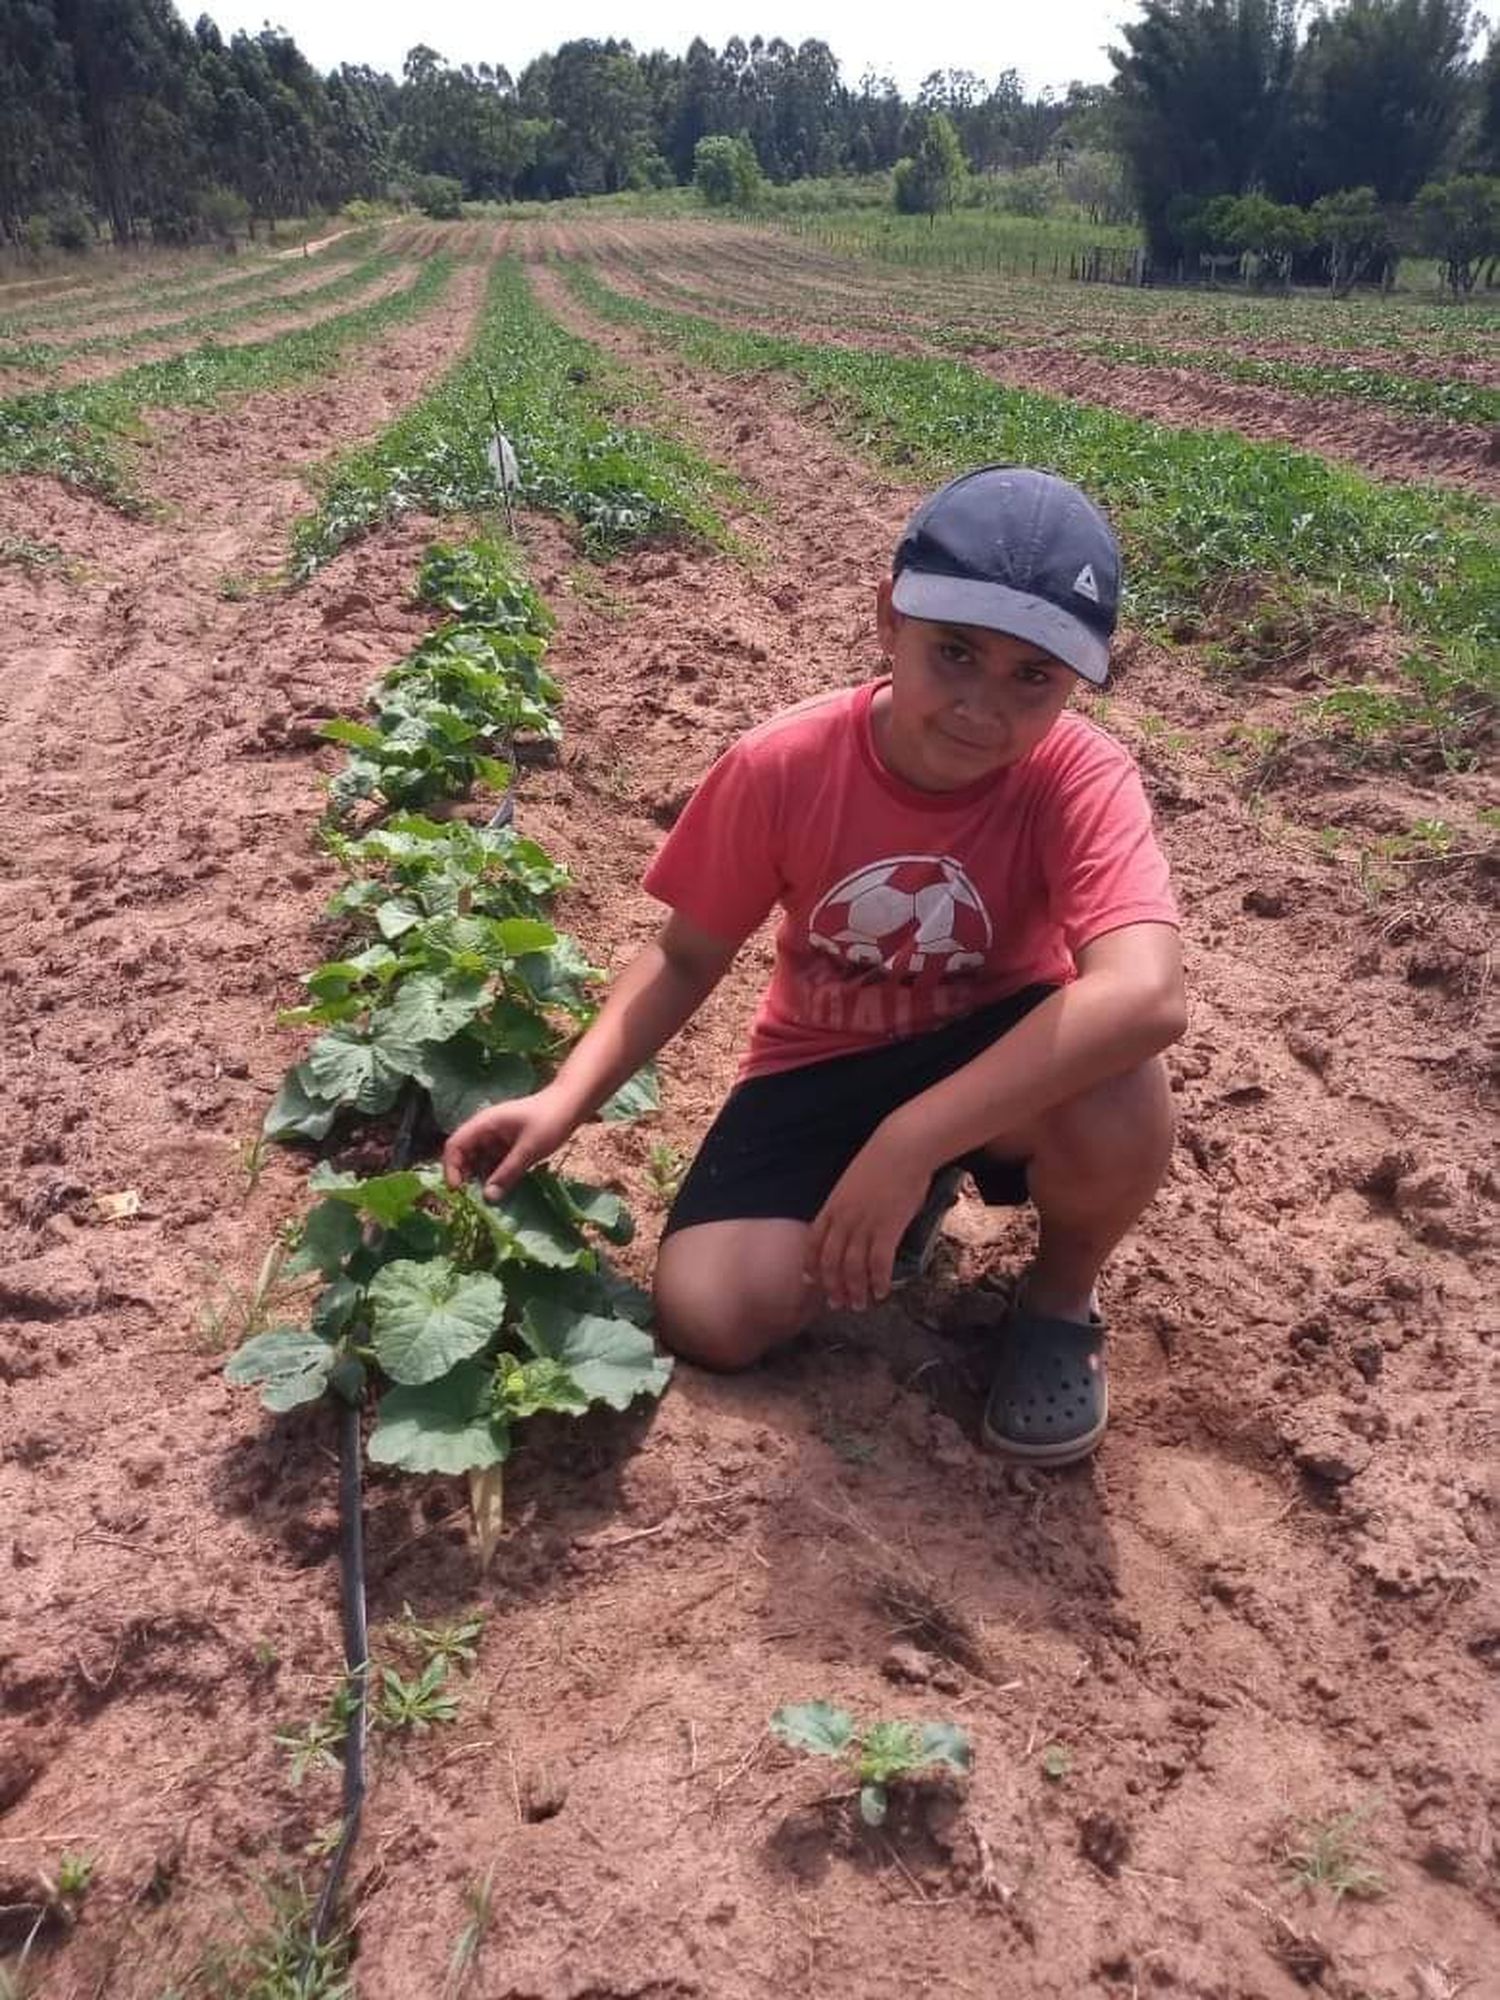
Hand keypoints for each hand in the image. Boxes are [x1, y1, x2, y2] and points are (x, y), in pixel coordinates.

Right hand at [441, 1086, 576, 1200]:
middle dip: (466, 1177)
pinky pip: (494, 1162)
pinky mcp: (508, 1145)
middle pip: (464, 1155)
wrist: (572, 1105)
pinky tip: (502, 1190)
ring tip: (489, 1199)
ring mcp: (496, 1137)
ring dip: (481, 1179)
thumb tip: (488, 1198)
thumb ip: (507, 1173)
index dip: (451, 1168)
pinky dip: (495, 1175)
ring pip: (479, 1161)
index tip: (457, 1191)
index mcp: (484, 1124)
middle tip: (473, 1200)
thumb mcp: (528, 1149)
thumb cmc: (550, 1121)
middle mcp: (486, 1130)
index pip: (455, 1145)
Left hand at [806, 1129, 930, 1312]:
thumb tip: (853, 1224)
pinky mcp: (887, 1229)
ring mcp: (864, 1225)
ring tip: (860, 1305)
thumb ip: (848, 1205)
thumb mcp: (852, 1183)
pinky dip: (878, 1281)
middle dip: (832, 1286)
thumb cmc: (881, 1161)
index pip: (813, 1242)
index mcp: (832, 1206)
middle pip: (831, 1261)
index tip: (811, 1281)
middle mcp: (844, 1219)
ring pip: (852, 1267)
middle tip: (838, 1303)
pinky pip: (879, 1263)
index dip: (811, 1265)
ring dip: (855, 1290)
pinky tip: (881, 1292)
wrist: (901, 1148)